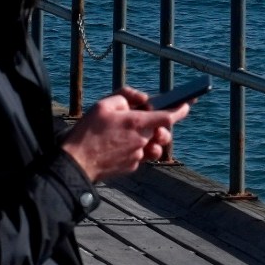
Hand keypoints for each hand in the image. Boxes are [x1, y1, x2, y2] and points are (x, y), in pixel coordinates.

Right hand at [62, 87, 188, 182]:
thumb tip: (142, 100)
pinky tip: (119, 147)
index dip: (181, 110)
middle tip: (150, 122)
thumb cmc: (88, 132)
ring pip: (153, 146)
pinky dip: (135, 149)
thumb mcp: (103, 105)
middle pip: (163, 133)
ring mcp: (138, 156)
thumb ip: (126, 96)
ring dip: (150, 139)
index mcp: (137, 123)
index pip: (168, 116)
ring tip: (136, 136)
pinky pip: (140, 156)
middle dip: (161, 127)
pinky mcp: (132, 167)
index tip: (188, 105)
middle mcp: (141, 141)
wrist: (76, 163)